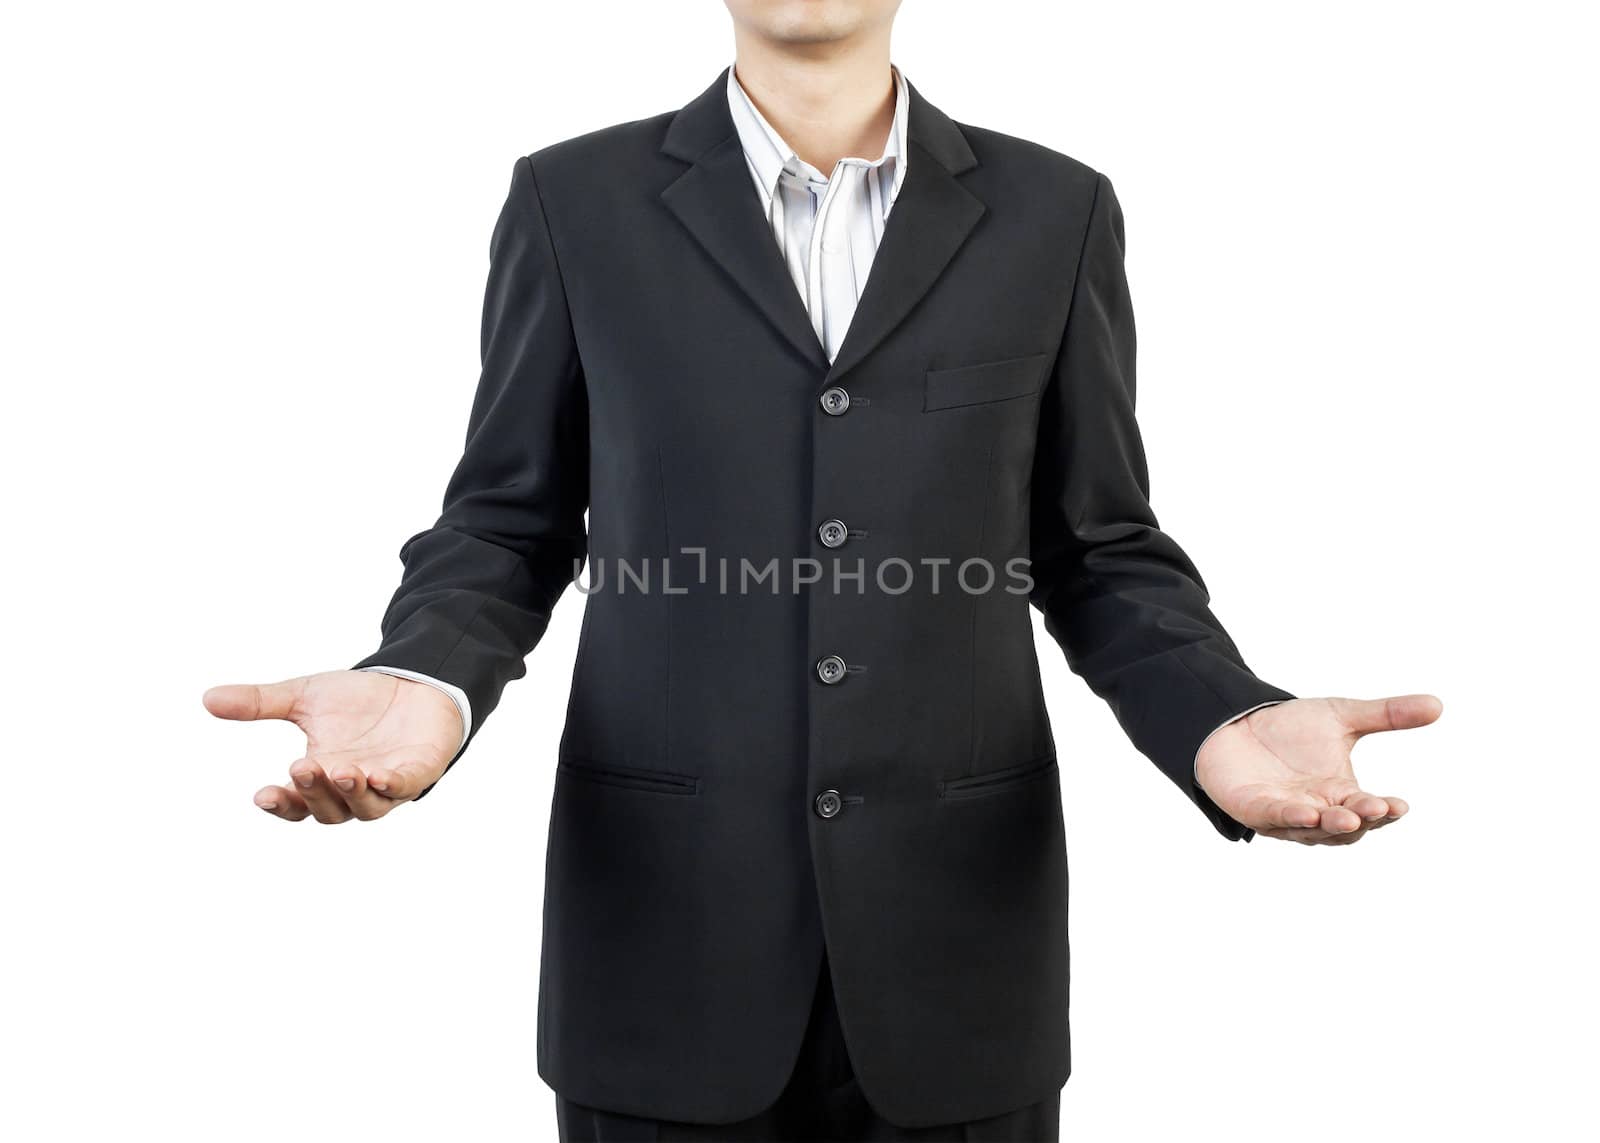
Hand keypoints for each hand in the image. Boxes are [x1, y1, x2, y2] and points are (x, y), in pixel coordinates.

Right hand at [203, 670, 462, 822]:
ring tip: (340, 770)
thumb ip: (260, 702)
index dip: (280, 804)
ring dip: (351, 793)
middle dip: (313, 792)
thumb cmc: (358, 700)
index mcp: (320, 777)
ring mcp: (386, 784)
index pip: (295, 804)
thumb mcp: (304, 696)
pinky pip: (405, 787)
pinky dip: (392, 786)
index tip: (262, 794)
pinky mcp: (419, 771)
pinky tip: (379, 776)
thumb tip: (208, 699)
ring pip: (366, 808)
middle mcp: (351, 788)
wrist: (412, 682)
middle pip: (328, 810)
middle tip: (302, 765)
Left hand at [1195, 695, 1441, 844]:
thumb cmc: (1289, 727)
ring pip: (1313, 829)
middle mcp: (1317, 810)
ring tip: (1348, 816)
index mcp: (1341, 793)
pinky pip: (1274, 819)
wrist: (1236, 720)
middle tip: (1377, 808)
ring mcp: (1285, 814)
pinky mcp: (1253, 809)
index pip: (1370, 810)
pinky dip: (1291, 817)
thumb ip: (1387, 715)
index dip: (1385, 810)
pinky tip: (1306, 812)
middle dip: (1362, 819)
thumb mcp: (1341, 716)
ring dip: (1330, 824)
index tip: (1401, 805)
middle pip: (1346, 826)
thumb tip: (1438, 705)